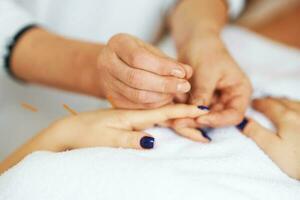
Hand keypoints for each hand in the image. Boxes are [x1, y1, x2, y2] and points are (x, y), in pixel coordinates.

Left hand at [0, 104, 208, 172]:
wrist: (70, 129)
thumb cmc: (86, 133)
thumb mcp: (106, 138)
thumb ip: (129, 139)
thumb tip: (152, 142)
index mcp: (132, 116)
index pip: (163, 112)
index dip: (183, 111)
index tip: (202, 111)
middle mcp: (136, 114)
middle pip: (167, 115)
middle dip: (187, 120)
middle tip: (207, 128)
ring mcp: (134, 118)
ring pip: (162, 117)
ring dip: (180, 122)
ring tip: (197, 128)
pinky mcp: (130, 122)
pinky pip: (153, 121)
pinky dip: (167, 122)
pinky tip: (173, 125)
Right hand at [96, 33, 192, 108]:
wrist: (113, 66)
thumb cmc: (136, 55)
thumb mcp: (151, 51)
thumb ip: (168, 61)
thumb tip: (188, 72)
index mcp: (117, 44)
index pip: (139, 58)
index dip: (163, 67)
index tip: (182, 73)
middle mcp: (107, 63)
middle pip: (137, 79)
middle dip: (165, 84)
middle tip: (185, 86)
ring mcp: (108, 84)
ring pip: (137, 96)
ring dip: (162, 97)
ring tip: (177, 93)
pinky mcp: (113, 100)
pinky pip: (137, 106)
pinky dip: (155, 105)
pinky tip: (167, 100)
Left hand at [173, 33, 251, 129]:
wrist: (195, 41)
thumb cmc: (207, 51)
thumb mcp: (207, 72)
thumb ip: (203, 94)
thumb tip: (197, 114)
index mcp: (239, 92)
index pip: (234, 115)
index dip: (218, 120)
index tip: (200, 118)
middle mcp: (228, 100)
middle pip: (216, 119)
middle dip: (197, 120)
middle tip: (178, 121)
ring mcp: (214, 101)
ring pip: (202, 116)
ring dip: (187, 117)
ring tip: (172, 115)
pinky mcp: (200, 100)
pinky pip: (192, 110)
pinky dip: (182, 110)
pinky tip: (170, 107)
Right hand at [240, 97, 299, 179]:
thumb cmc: (299, 161)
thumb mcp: (272, 149)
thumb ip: (256, 133)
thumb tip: (243, 121)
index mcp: (286, 117)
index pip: (268, 105)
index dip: (258, 104)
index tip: (252, 104)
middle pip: (283, 101)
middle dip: (271, 101)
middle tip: (263, 103)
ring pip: (295, 103)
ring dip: (285, 102)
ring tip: (278, 105)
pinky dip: (296, 107)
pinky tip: (296, 111)